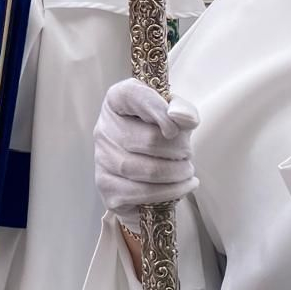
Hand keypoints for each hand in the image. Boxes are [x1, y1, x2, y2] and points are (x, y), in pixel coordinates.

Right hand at [93, 79, 198, 225]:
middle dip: (180, 150)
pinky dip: (170, 193)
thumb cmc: (161, 132)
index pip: (132, 96)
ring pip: (148, 171)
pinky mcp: (107, 188)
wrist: (147, 165)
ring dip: (177, 174)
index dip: (159, 110)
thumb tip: (181, 117)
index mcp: (117, 100)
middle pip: (149, 140)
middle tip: (188, 154)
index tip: (175, 127)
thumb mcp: (175, 113)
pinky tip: (181, 187)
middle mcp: (103, 128)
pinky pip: (143, 194)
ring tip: (186, 171)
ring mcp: (102, 160)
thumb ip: (182, 109)